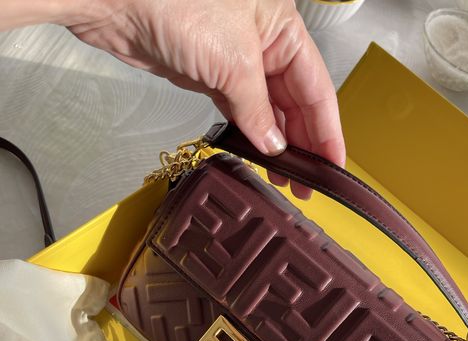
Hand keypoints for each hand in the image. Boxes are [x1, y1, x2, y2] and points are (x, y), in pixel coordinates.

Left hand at [64, 0, 345, 198]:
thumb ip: (258, 110)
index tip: (334, 164)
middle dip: (303, 144)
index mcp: (281, 28)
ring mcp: (235, 61)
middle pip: (295, 102)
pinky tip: (259, 156)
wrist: (119, 3)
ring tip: (285, 178)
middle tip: (309, 182)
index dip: (327, 130)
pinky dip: (251, 135)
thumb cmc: (175, 3)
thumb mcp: (233, 63)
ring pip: (268, 110)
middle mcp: (263, 43)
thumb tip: (274, 145)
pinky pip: (241, 112)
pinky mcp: (210, 75)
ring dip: (277, 144)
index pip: (316, 88)